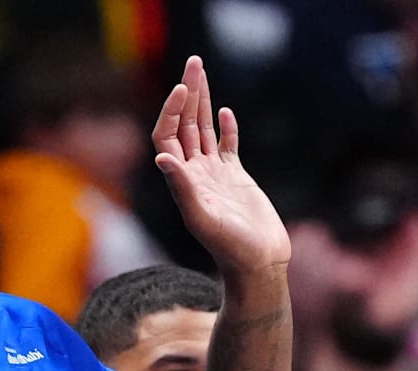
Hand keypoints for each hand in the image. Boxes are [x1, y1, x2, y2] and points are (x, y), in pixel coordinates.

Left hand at [152, 56, 290, 274]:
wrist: (256, 261)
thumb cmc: (229, 246)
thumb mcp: (203, 217)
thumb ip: (182, 187)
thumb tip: (161, 158)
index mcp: (182, 179)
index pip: (167, 136)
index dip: (171, 112)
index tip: (181, 88)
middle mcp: (194, 173)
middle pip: (184, 125)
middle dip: (187, 93)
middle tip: (193, 62)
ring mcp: (214, 174)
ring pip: (204, 130)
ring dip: (202, 102)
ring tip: (202, 73)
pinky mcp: (236, 177)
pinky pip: (227, 146)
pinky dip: (227, 127)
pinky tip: (226, 111)